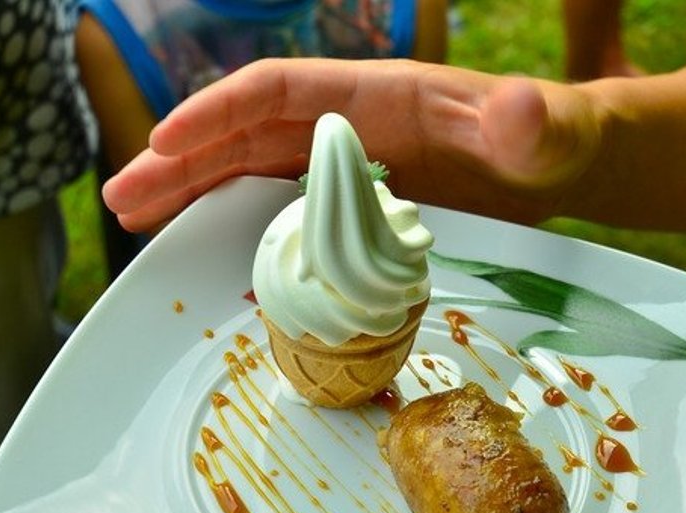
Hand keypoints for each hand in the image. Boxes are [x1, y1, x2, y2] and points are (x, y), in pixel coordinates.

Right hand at [102, 59, 605, 231]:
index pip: (279, 91)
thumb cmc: (553, 141)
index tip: (163, 140)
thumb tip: (516, 110)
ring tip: (136, 221)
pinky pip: (288, 209)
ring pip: (255, 172)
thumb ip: (530, 125)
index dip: (218, 111)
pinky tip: (208, 249)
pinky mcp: (361, 206)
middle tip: (122, 199)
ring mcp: (352, 167)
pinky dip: (243, 224)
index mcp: (378, 96)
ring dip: (195, 194)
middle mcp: (352, 127)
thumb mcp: (547, 134)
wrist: (563, 168)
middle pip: (248, 134)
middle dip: (182, 161)